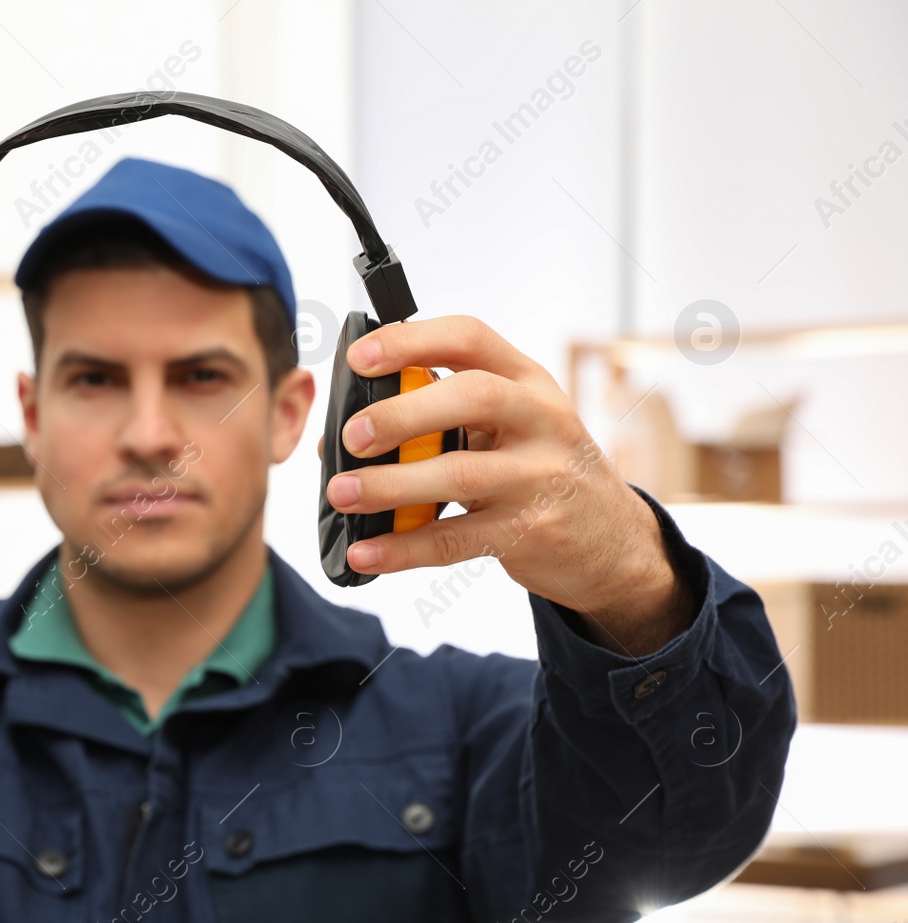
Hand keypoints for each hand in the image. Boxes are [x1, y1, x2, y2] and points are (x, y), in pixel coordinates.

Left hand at [319, 316, 689, 654]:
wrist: (614, 541)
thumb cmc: (540, 470)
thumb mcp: (509, 427)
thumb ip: (440, 419)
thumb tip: (340, 437)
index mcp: (526, 381)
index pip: (470, 339)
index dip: (411, 341)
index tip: (359, 357)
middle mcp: (541, 420)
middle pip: (471, 399)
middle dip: (402, 414)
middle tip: (351, 436)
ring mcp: (541, 477)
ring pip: (461, 475)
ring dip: (390, 486)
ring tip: (341, 493)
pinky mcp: (531, 532)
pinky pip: (457, 540)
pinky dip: (405, 547)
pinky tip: (367, 552)